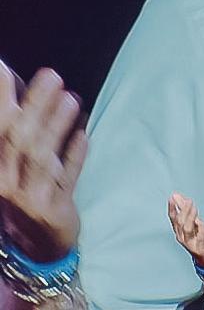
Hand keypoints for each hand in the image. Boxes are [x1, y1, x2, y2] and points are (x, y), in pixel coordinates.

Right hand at [0, 62, 86, 261]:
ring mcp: (28, 199)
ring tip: (72, 100)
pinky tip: (84, 137)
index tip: (4, 67)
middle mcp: (5, 182)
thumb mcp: (15, 162)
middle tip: (52, 74)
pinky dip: (74, 159)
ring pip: (41, 159)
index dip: (0, 98)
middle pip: (18, 140)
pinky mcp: (53, 212)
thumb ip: (18, 126)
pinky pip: (65, 182)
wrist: (37, 246)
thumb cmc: (27, 190)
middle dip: (34, 106)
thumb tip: (18, 82)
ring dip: (57, 127)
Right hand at [168, 193, 203, 267]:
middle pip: (180, 222)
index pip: (173, 218)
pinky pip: (199, 237)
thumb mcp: (193, 221)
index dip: (172, 208)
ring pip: (187, 229)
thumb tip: (177, 196)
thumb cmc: (199, 237)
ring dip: (190, 217)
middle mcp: (182, 237)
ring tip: (194, 208)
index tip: (172, 197)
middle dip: (184, 210)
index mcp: (179, 230)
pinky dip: (200, 228)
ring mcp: (190, 243)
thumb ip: (185, 209)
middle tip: (189, 200)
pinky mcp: (199, 248)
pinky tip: (201, 222)